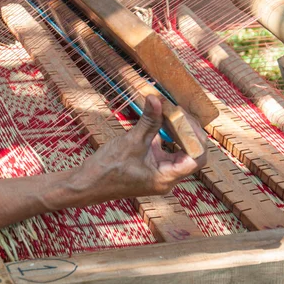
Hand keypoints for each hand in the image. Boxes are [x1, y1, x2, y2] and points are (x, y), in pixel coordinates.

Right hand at [67, 96, 206, 206]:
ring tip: (169, 113)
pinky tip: (157, 121)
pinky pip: (165, 151)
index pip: (197, 158)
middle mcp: (167, 178)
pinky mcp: (151, 168)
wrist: (87, 184)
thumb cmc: (107, 169)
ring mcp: (159, 174)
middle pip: (191, 153)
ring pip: (179, 151)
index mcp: (166, 177)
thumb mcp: (131, 141)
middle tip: (178, 112)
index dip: (195, 136)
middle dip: (187, 131)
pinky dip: (164, 136)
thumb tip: (156, 98)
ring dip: (177, 132)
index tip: (183, 118)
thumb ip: (148, 120)